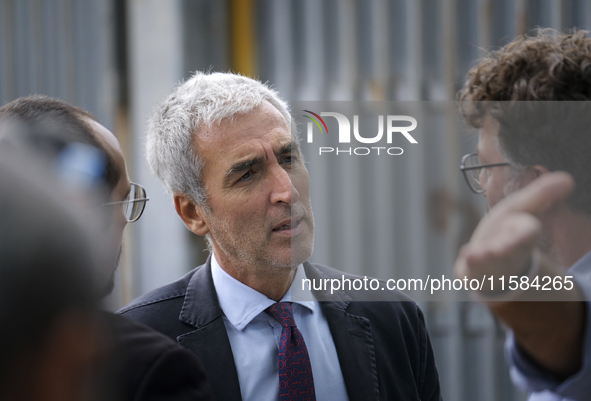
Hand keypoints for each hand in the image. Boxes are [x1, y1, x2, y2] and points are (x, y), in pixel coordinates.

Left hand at [455, 171, 574, 283]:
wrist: (492, 263)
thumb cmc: (507, 231)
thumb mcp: (522, 209)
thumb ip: (541, 194)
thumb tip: (569, 179)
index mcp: (524, 233)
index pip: (529, 232)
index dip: (527, 232)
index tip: (530, 229)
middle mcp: (510, 250)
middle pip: (511, 249)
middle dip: (508, 247)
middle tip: (500, 248)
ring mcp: (492, 261)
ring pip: (491, 258)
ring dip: (486, 255)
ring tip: (477, 253)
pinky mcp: (475, 268)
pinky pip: (472, 265)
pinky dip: (470, 260)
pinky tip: (466, 254)